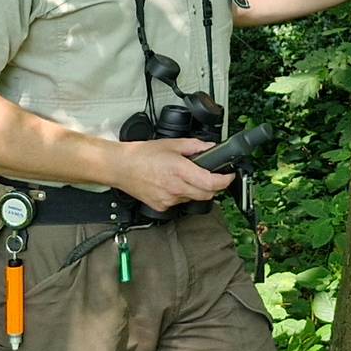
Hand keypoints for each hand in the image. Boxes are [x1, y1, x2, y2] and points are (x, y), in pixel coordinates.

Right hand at [107, 137, 234, 213]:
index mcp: (180, 170)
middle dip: (214, 186)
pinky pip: (179, 202)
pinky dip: (182, 194)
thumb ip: (195, 146)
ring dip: (196, 190)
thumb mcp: (172, 144)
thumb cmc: (141, 155)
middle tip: (212, 176)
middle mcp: (175, 188)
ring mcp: (168, 200)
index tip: (229, 175)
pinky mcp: (161, 206)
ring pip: (193, 199)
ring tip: (185, 176)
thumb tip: (210, 147)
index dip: (225, 180)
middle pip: (207, 194)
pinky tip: (172, 184)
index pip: (211, 183)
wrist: (120, 167)